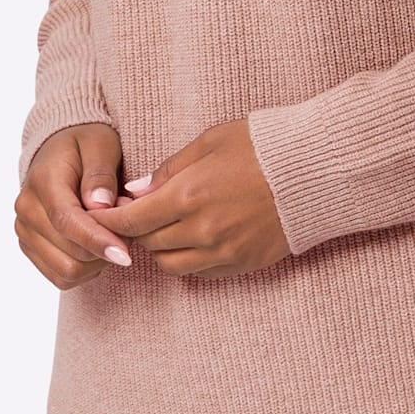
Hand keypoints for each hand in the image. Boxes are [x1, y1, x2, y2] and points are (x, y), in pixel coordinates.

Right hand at [15, 122, 140, 288]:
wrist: (61, 150)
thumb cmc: (85, 144)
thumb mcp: (100, 144)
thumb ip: (100, 173)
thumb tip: (100, 204)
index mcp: (42, 181)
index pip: (67, 221)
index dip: (97, 241)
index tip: (125, 253)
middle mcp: (26, 209)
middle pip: (69, 253)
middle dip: (105, 247)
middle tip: (126, 225)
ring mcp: (25, 231)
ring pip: (66, 271)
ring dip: (97, 260)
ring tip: (111, 232)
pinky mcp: (30, 247)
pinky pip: (62, 277)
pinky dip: (86, 269)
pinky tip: (97, 245)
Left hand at [99, 117, 290, 277]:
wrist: (315, 169)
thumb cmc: (262, 145)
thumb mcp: (210, 141)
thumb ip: (169, 169)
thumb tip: (136, 191)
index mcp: (189, 196)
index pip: (132, 221)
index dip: (110, 220)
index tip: (99, 216)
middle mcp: (202, 231)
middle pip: (149, 244)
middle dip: (136, 230)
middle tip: (137, 213)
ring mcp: (225, 251)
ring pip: (171, 264)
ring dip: (161, 248)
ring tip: (166, 225)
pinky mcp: (244, 263)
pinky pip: (200, 272)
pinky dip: (188, 259)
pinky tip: (193, 238)